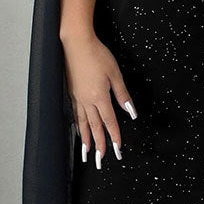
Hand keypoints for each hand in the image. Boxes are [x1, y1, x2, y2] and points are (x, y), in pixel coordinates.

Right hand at [61, 32, 136, 167]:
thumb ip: (122, 94)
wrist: (76, 43)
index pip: (109, 122)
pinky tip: (78, 129)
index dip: (114, 137)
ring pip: (82, 123)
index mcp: (100, 97)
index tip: (118, 150)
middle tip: (101, 160)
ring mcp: (77, 97)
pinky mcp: (71, 92)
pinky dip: (77, 125)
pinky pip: (75, 114)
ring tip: (86, 152)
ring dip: (85, 139)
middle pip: (94, 127)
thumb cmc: (97, 55)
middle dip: (98, 145)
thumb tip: (131, 112)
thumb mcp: (115, 73)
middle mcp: (87, 100)